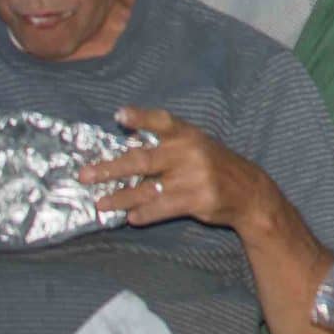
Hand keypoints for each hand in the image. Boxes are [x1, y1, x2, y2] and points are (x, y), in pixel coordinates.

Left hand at [78, 107, 269, 233]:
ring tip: (101, 203)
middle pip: (142, 160)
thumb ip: (166, 146)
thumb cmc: (214, 166)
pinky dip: (143, 214)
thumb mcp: (196, 147)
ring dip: (120, 198)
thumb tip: (125, 151)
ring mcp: (194, 177)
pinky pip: (161, 208)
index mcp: (189, 135)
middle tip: (85, 175)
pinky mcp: (197, 200)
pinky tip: (132, 217)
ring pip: (147, 189)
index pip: (162, 122)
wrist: (249, 192)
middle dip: (110, 169)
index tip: (119, 115)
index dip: (141, 118)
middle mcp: (190, 152)